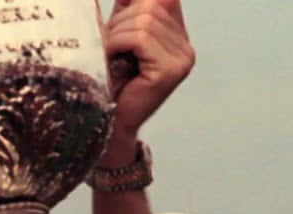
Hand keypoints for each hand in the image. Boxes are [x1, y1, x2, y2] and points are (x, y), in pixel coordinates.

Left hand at [100, 0, 193, 157]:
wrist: (109, 123)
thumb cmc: (110, 83)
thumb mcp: (118, 39)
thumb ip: (125, 12)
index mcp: (177, 37)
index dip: (138, 0)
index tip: (123, 3)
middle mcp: (185, 47)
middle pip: (151, 7)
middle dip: (121, 21)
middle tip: (107, 44)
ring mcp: (181, 58)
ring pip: (144, 21)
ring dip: (116, 35)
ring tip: (109, 55)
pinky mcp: (170, 69)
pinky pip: (140, 38)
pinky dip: (118, 44)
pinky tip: (113, 60)